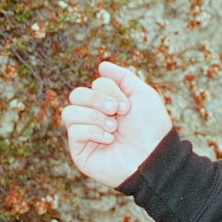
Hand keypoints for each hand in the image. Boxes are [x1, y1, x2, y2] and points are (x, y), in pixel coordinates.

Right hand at [62, 61, 172, 187]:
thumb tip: (102, 65)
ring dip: (94, 116)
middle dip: (97, 99)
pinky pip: (73, 131)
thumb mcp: (142, 94)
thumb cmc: (151, 126)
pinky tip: (109, 140)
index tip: (128, 106)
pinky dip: (93, 132)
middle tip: (117, 111)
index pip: (96, 84)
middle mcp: (95, 116)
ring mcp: (85, 133)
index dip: (110, 90)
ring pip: (69, 112)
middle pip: (76, 94)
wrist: (152, 156)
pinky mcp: (79, 150)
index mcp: (109, 102)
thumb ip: (123, 77)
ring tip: (114, 128)